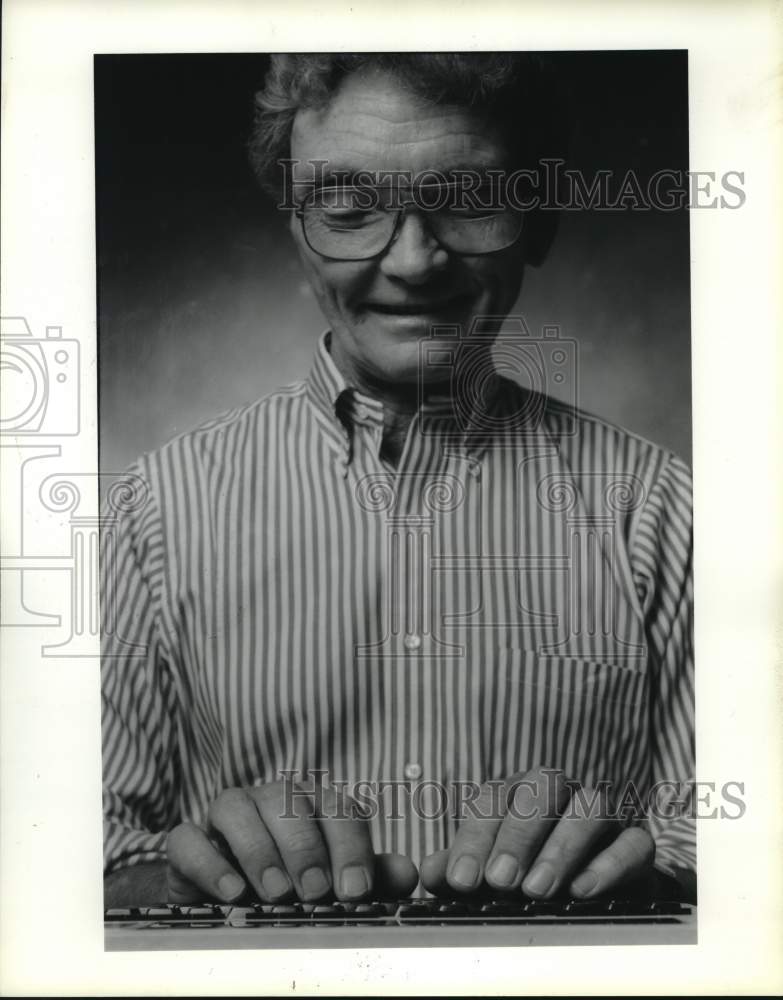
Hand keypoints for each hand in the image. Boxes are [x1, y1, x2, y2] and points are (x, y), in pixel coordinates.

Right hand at [166, 779, 417, 903]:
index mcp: (315, 806)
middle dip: (305, 848)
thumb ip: (373, 877)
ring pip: (237, 807)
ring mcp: (229, 815)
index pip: (338, 810)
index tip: (354, 889)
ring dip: (259, 849)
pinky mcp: (190, 841)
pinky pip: (189, 837)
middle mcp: (272, 800)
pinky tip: (231, 891)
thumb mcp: (337, 885)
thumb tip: (408, 873)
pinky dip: (209, 861)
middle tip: (314, 891)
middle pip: (289, 803)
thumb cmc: (297, 887)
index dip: (350, 847)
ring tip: (276, 892)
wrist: (233, 903)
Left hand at [420, 767, 654, 899]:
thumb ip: (458, 869)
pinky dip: (609, 864)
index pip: (493, 798)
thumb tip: (431, 873)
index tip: (461, 880)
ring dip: (561, 846)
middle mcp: (561, 795)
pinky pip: (633, 842)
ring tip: (537, 889)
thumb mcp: (488, 874)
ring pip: (590, 805)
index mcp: (519, 794)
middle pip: (542, 786)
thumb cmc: (529, 875)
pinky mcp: (637, 844)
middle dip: (518, 833)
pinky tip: (583, 890)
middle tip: (500, 881)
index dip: (474, 837)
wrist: (595, 894)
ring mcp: (603, 815)